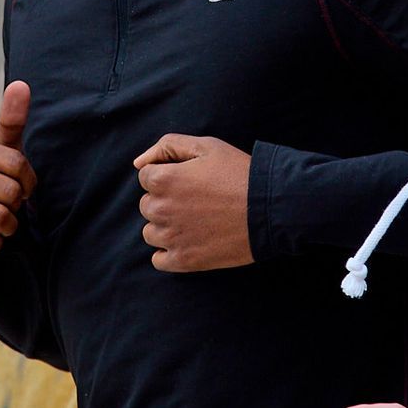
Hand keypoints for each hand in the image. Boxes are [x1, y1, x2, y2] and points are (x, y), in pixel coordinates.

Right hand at [0, 81, 37, 257]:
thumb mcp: (4, 149)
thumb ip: (13, 119)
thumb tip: (22, 84)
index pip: (18, 165)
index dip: (29, 182)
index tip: (21, 186)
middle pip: (9, 192)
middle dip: (16, 205)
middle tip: (7, 204)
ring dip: (8, 226)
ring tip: (1, 221)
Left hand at [132, 134, 253, 271]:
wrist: (270, 208)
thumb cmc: (239, 173)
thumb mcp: (206, 146)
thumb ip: (167, 146)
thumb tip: (138, 163)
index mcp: (162, 180)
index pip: (146, 177)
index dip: (168, 176)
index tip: (191, 181)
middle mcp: (160, 209)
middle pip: (146, 205)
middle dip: (165, 201)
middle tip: (196, 200)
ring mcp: (171, 238)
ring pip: (151, 232)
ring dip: (166, 226)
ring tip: (195, 221)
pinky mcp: (184, 260)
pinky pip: (158, 260)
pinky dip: (168, 252)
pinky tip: (188, 242)